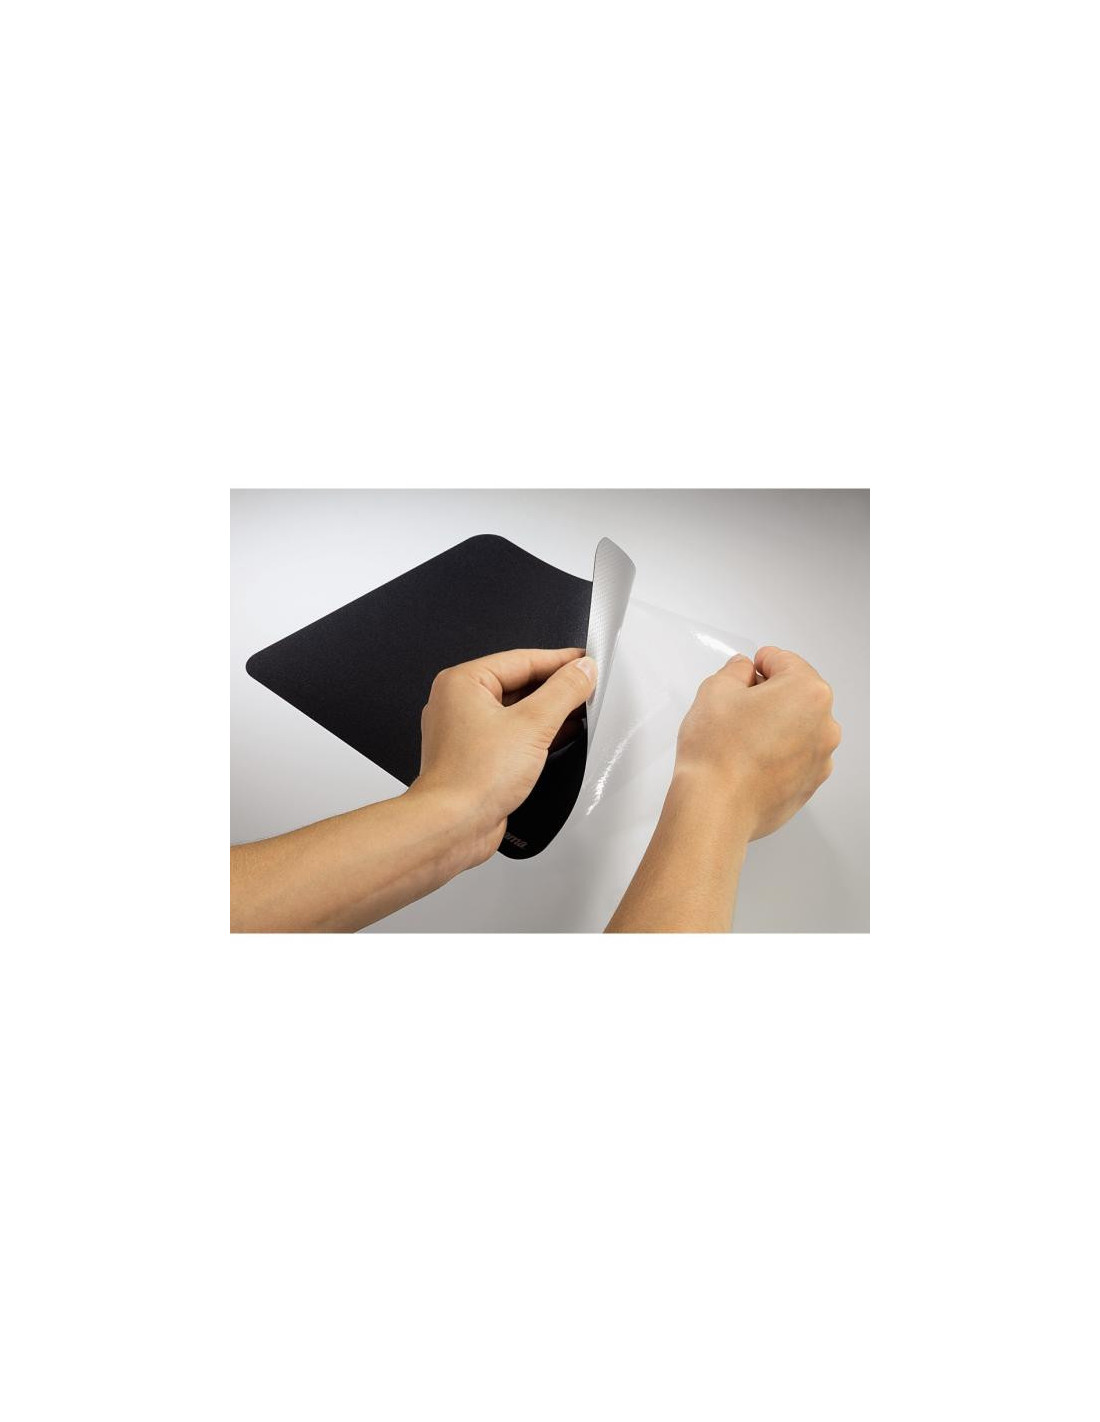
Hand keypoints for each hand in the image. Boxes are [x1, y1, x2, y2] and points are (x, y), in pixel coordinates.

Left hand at [412, 647, 597, 864]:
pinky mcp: (477, 757)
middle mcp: (459, 704)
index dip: (559, 660)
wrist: (452, 826)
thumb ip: (563, 692)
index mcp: (462, 683)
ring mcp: (466, 732)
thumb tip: (581, 671)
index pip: (521, 659)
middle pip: (519, 683)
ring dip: (549, 711)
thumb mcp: (532, 725)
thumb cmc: (471, 778)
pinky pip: (512, 734)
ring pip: (516, 710)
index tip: (585, 662)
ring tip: (581, 708)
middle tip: (588, 685)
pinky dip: (537, 733)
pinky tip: (562, 736)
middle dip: (556, 687)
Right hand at [673, 645, 840, 840]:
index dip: (760, 663)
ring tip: (740, 739)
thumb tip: (743, 672)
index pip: (784, 661)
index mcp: (808, 692)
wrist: (716, 808)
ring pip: (797, 728)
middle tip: (737, 707)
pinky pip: (795, 757)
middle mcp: (825, 725)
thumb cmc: (718, 753)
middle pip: (796, 695)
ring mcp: (821, 759)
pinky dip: (777, 754)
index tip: (749, 670)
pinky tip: (749, 760)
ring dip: (775, 726)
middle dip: (769, 696)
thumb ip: (735, 671)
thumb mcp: (715, 690)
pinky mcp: (809, 785)